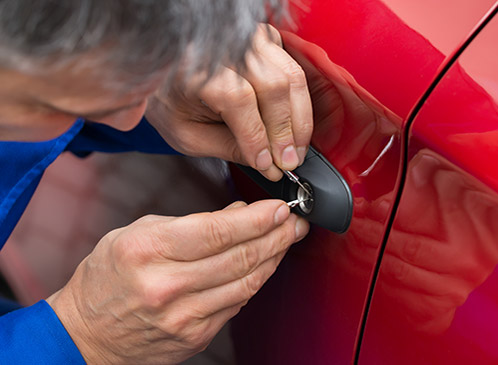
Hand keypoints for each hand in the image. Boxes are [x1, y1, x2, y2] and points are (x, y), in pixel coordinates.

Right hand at [47, 200, 308, 363]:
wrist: (87, 334)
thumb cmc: (107, 278)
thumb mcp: (138, 233)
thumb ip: (191, 223)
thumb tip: (238, 213)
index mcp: (148, 251)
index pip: (218, 231)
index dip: (257, 218)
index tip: (279, 206)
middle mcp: (167, 286)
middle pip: (240, 256)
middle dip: (276, 235)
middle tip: (294, 220)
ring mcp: (184, 316)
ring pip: (247, 282)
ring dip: (274, 257)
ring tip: (288, 238)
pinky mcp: (196, 335)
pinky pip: (238, 303)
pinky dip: (256, 280)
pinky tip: (265, 264)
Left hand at [146, 24, 312, 180]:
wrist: (166, 68)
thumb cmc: (171, 100)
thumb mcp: (188, 134)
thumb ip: (228, 148)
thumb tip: (268, 165)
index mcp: (197, 67)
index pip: (239, 100)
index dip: (257, 136)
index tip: (267, 163)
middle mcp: (226, 46)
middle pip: (273, 85)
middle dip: (286, 130)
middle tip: (288, 161)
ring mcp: (249, 38)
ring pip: (291, 76)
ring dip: (300, 118)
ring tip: (296, 149)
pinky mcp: (265, 41)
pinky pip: (294, 70)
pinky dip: (299, 101)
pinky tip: (293, 125)